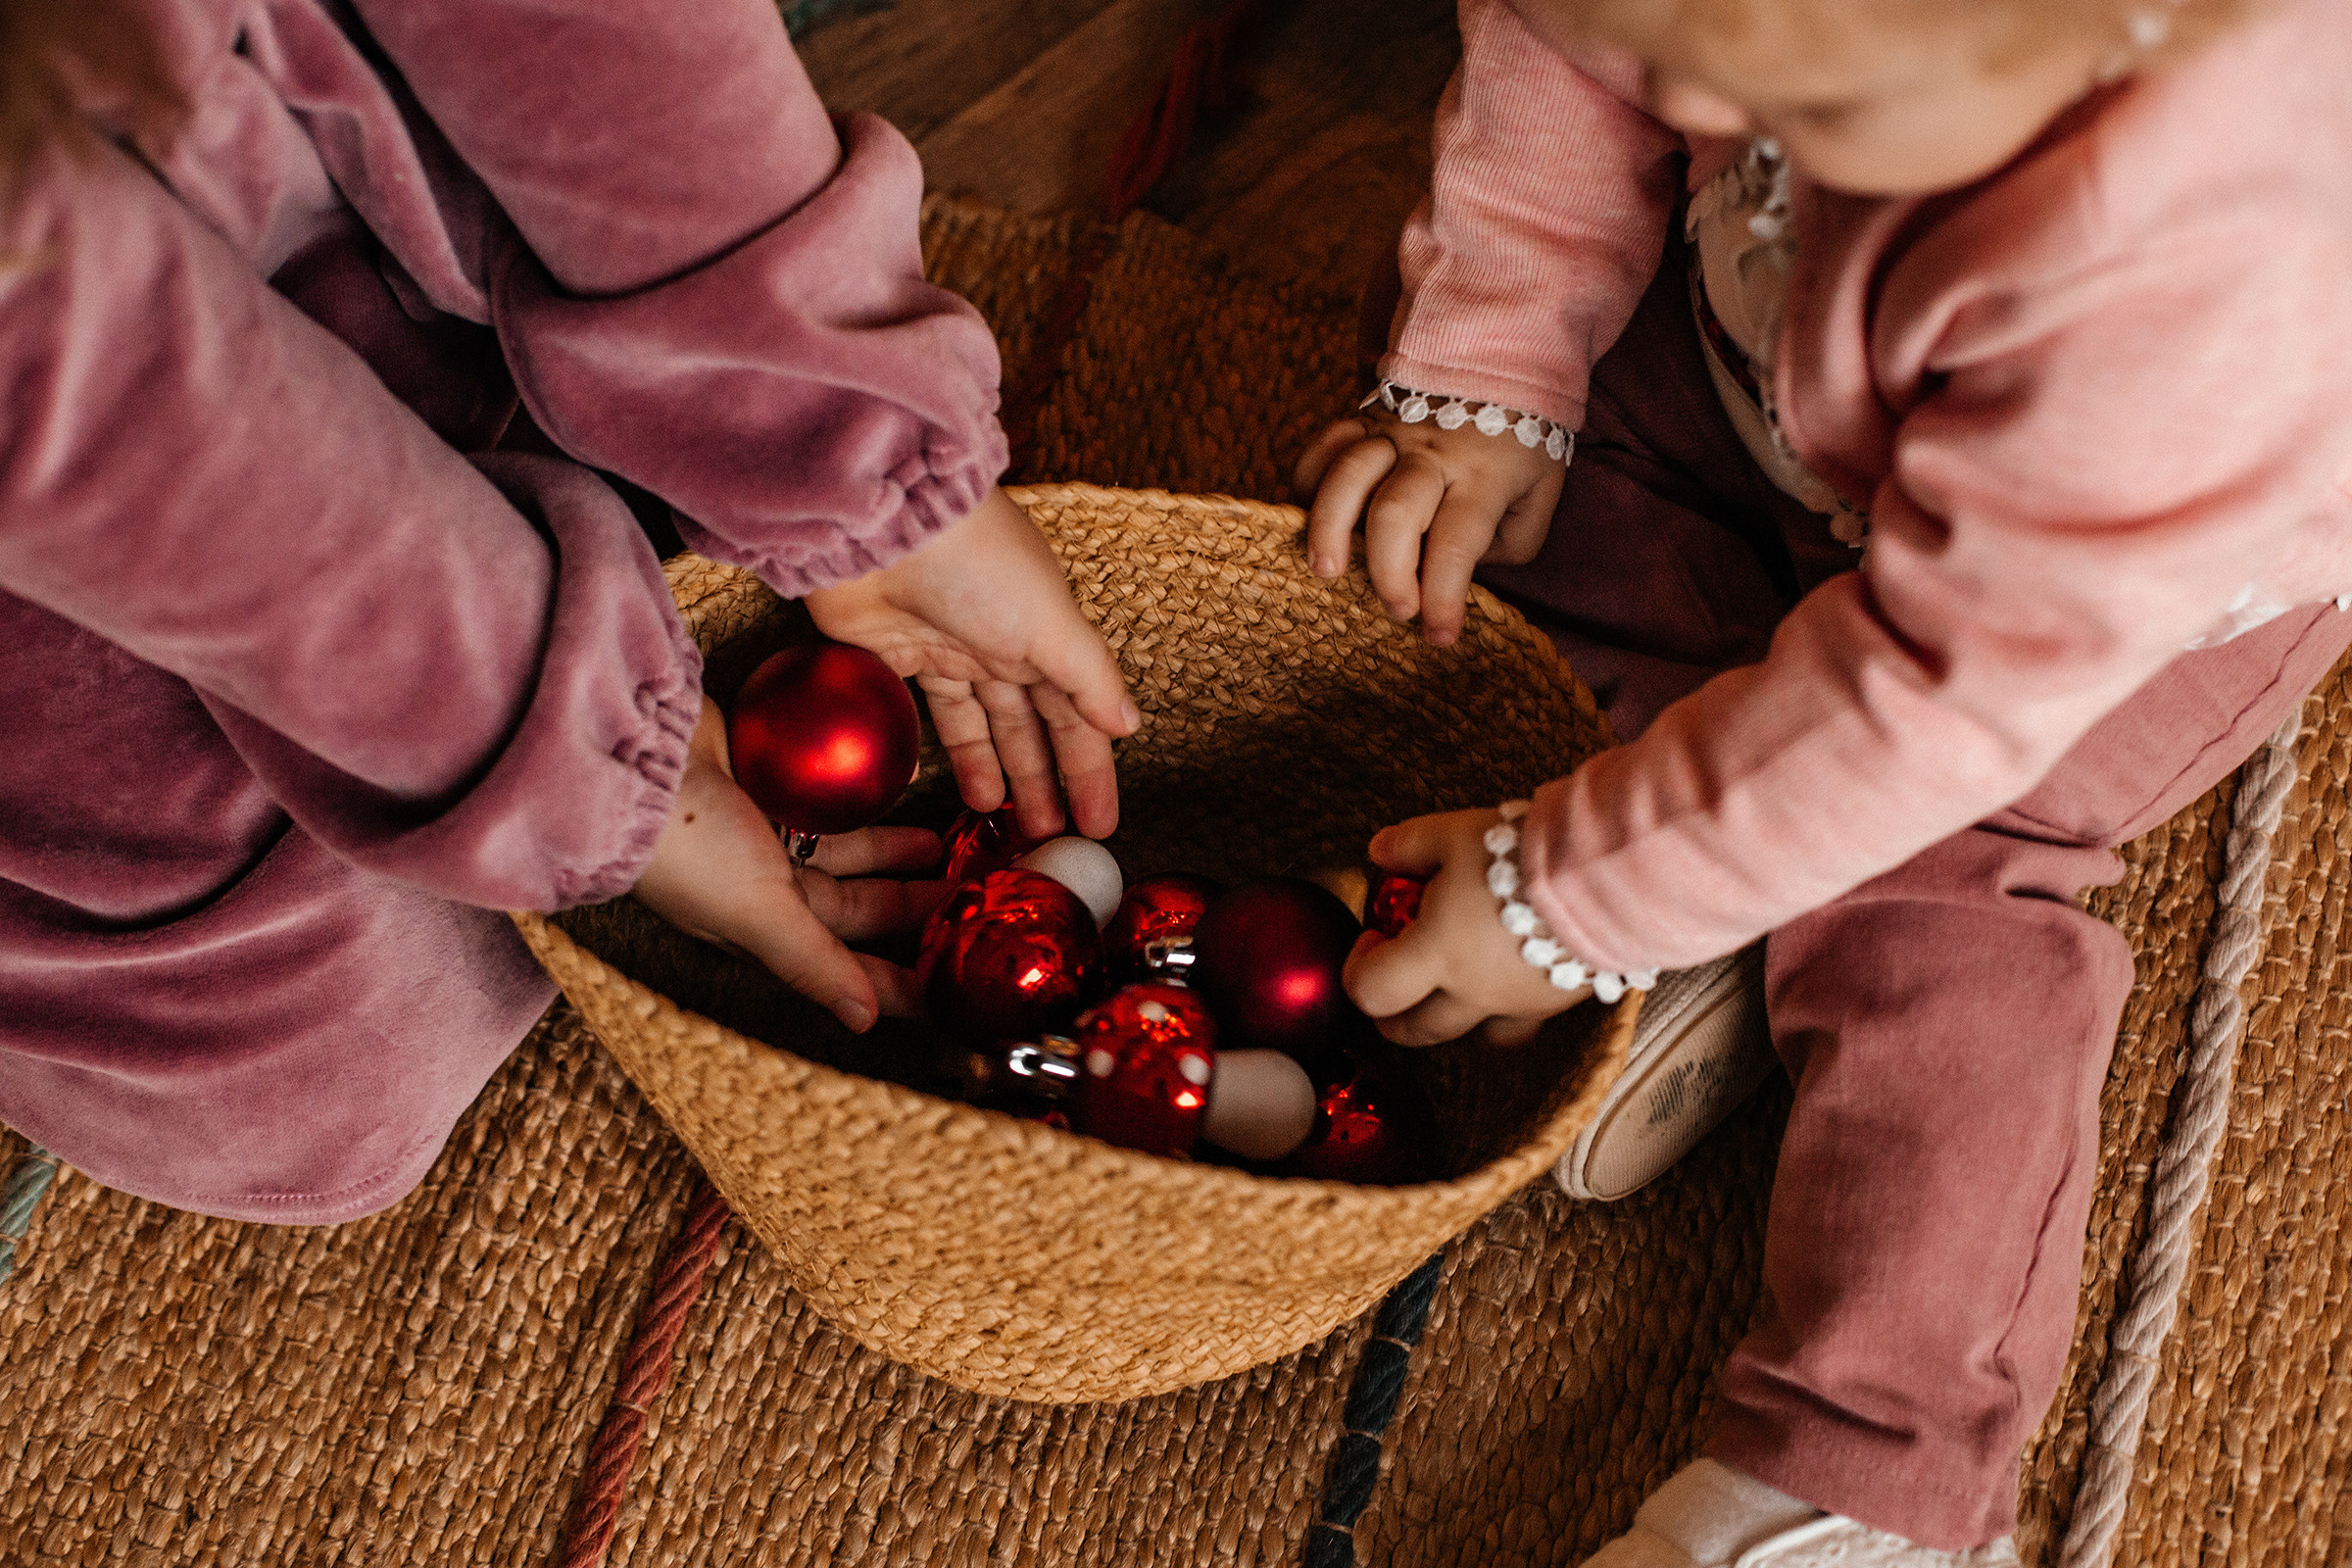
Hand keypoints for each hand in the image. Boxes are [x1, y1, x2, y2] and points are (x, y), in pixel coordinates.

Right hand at [632, 698, 946, 1032]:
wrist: (632, 753)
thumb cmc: (684, 845)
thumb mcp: (755, 912)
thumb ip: (812, 962)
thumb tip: (864, 1023)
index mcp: (761, 927)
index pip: (842, 966)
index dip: (894, 981)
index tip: (951, 989)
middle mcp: (764, 884)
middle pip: (853, 905)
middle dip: (909, 907)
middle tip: (968, 900)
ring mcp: (764, 829)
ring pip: (845, 850)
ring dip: (893, 851)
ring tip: (944, 847)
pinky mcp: (767, 780)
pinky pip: (826, 797)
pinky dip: (861, 797)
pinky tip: (901, 788)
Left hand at [805, 488, 1138, 840]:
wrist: (886, 525)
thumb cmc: (980, 563)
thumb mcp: (1052, 624)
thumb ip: (1091, 679)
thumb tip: (1129, 726)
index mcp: (1044, 636)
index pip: (1077, 717)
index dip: (1090, 771)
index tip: (1099, 825)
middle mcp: (998, 645)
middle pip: (1028, 729)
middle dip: (1042, 782)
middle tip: (1048, 839)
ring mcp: (944, 651)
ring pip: (977, 727)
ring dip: (993, 774)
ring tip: (1000, 822)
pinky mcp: (891, 655)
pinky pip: (917, 715)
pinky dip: (928, 749)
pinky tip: (933, 782)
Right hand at [1294, 409, 1564, 646]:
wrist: (1505, 358)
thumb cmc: (1521, 445)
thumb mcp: (1540, 496)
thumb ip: (1510, 542)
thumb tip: (1461, 573)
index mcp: (1483, 477)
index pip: (1457, 543)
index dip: (1445, 597)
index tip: (1439, 637)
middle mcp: (1433, 453)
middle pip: (1395, 512)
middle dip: (1388, 571)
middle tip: (1396, 610)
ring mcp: (1393, 432)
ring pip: (1348, 474)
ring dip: (1329, 526)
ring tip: (1324, 571)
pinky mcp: (1364, 419)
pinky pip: (1324, 446)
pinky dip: (1307, 484)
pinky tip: (1306, 519)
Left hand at [1343, 808, 1588, 1046]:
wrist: (1609, 879)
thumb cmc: (1521, 855)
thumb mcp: (1455, 833)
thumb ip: (1409, 844)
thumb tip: (1378, 851)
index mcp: (1436, 955)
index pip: (1371, 991)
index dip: (1357, 970)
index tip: (1372, 939)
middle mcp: (1472, 993)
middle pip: (1415, 1031)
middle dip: (1392, 1013)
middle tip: (1393, 978)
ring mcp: (1518, 1004)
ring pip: (1470, 1036)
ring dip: (1447, 1018)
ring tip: (1449, 983)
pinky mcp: (1558, 1003)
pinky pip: (1520, 1023)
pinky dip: (1501, 1011)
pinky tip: (1506, 977)